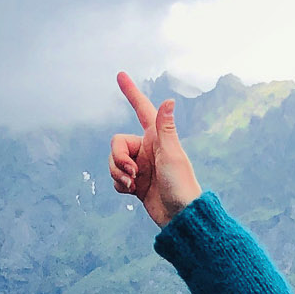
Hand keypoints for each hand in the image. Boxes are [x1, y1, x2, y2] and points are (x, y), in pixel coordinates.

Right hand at [109, 71, 201, 227]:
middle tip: (133, 173)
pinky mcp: (136, 184)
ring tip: (132, 185)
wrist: (180, 218)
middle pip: (117, 143)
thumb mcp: (171, 155)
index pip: (141, 109)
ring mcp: (141, 167)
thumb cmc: (181, 185)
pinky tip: (132, 193)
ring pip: (114, 161)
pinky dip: (120, 185)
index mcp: (156, 138)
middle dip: (118, 158)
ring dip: (117, 173)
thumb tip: (169, 100)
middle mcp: (147, 149)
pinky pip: (117, 178)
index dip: (131, 92)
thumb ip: (165, 128)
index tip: (120, 75)